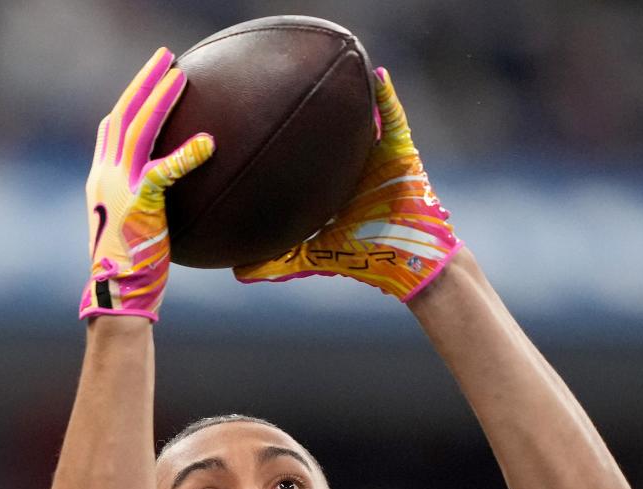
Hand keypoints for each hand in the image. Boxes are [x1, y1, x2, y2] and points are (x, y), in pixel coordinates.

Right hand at [80, 47, 213, 323]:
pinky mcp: (139, 202)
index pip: (108, 132)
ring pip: (138, 128)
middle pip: (122, 115)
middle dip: (143, 83)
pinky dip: (186, 154)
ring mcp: (120, 186)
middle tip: (165, 59)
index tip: (141, 88)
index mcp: (101, 183)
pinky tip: (208, 143)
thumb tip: (169, 217)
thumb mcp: (135, 236)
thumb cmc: (130, 277)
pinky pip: (164, 169)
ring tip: (180, 75)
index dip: (124, 106)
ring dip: (159, 98)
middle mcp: (105, 177)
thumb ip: (147, 214)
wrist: (118, 296)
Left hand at [234, 68, 459, 301]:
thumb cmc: (364, 256)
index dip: (284, 137)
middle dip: (311, 104)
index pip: (304, 151)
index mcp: (329, 179)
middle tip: (283, 81)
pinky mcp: (401, 152)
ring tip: (332, 60)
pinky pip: (395, 119)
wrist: (407, 261)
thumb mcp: (313, 256)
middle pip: (329, 126)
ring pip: (361, 114)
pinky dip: (388, 97)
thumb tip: (235, 274)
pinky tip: (377, 76)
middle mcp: (351, 161)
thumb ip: (277, 262)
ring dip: (350, 88)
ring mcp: (376, 153)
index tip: (257, 120)